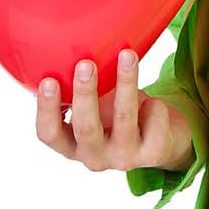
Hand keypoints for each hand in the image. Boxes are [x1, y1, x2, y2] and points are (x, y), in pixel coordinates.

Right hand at [35, 52, 192, 173]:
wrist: (162, 143)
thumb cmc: (120, 117)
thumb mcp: (97, 108)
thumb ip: (84, 91)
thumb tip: (77, 51)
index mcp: (72, 145)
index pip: (49, 134)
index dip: (47, 110)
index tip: (48, 80)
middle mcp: (94, 157)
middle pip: (85, 128)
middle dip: (85, 94)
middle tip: (86, 64)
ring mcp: (124, 158)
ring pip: (123, 117)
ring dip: (125, 83)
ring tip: (127, 55)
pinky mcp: (153, 154)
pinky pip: (154, 119)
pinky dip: (154, 104)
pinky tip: (152, 103)